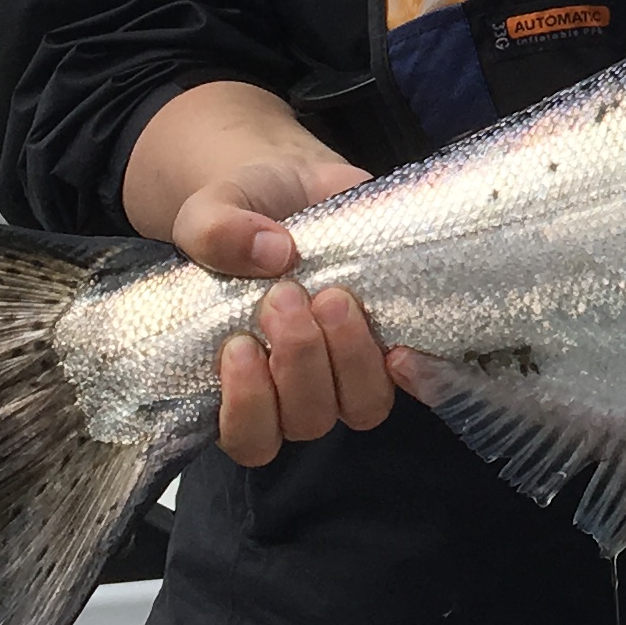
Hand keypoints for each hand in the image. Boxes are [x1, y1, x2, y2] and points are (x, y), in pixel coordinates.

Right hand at [124, 82, 395, 465]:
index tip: (240, 345)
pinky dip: (414, 371)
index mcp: (241, 382)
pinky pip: (415, 380)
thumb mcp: (209, 212)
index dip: (248, 406)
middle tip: (286, 295)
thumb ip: (216, 233)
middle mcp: (296, 390)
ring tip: (333, 296)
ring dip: (350, 358)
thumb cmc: (243, 215)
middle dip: (298, 360)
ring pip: (364, 406)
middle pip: (308, 419)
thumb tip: (270, 253)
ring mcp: (350, 373)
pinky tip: (401, 346)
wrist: (295, 187)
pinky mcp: (393, 345)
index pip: (248, 437)